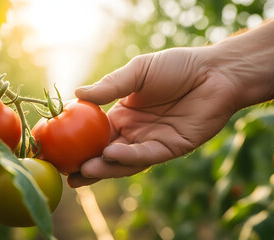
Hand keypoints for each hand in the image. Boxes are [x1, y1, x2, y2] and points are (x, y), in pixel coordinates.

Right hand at [67, 47, 240, 186]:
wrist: (215, 73)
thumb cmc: (177, 67)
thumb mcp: (139, 72)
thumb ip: (110, 86)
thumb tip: (76, 94)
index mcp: (124, 113)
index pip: (96, 132)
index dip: (78, 141)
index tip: (58, 147)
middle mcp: (135, 131)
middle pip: (107, 152)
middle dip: (87, 165)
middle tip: (66, 172)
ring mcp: (152, 141)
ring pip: (124, 160)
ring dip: (104, 168)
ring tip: (82, 172)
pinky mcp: (170, 149)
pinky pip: (146, 156)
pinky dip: (128, 157)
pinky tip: (110, 155)